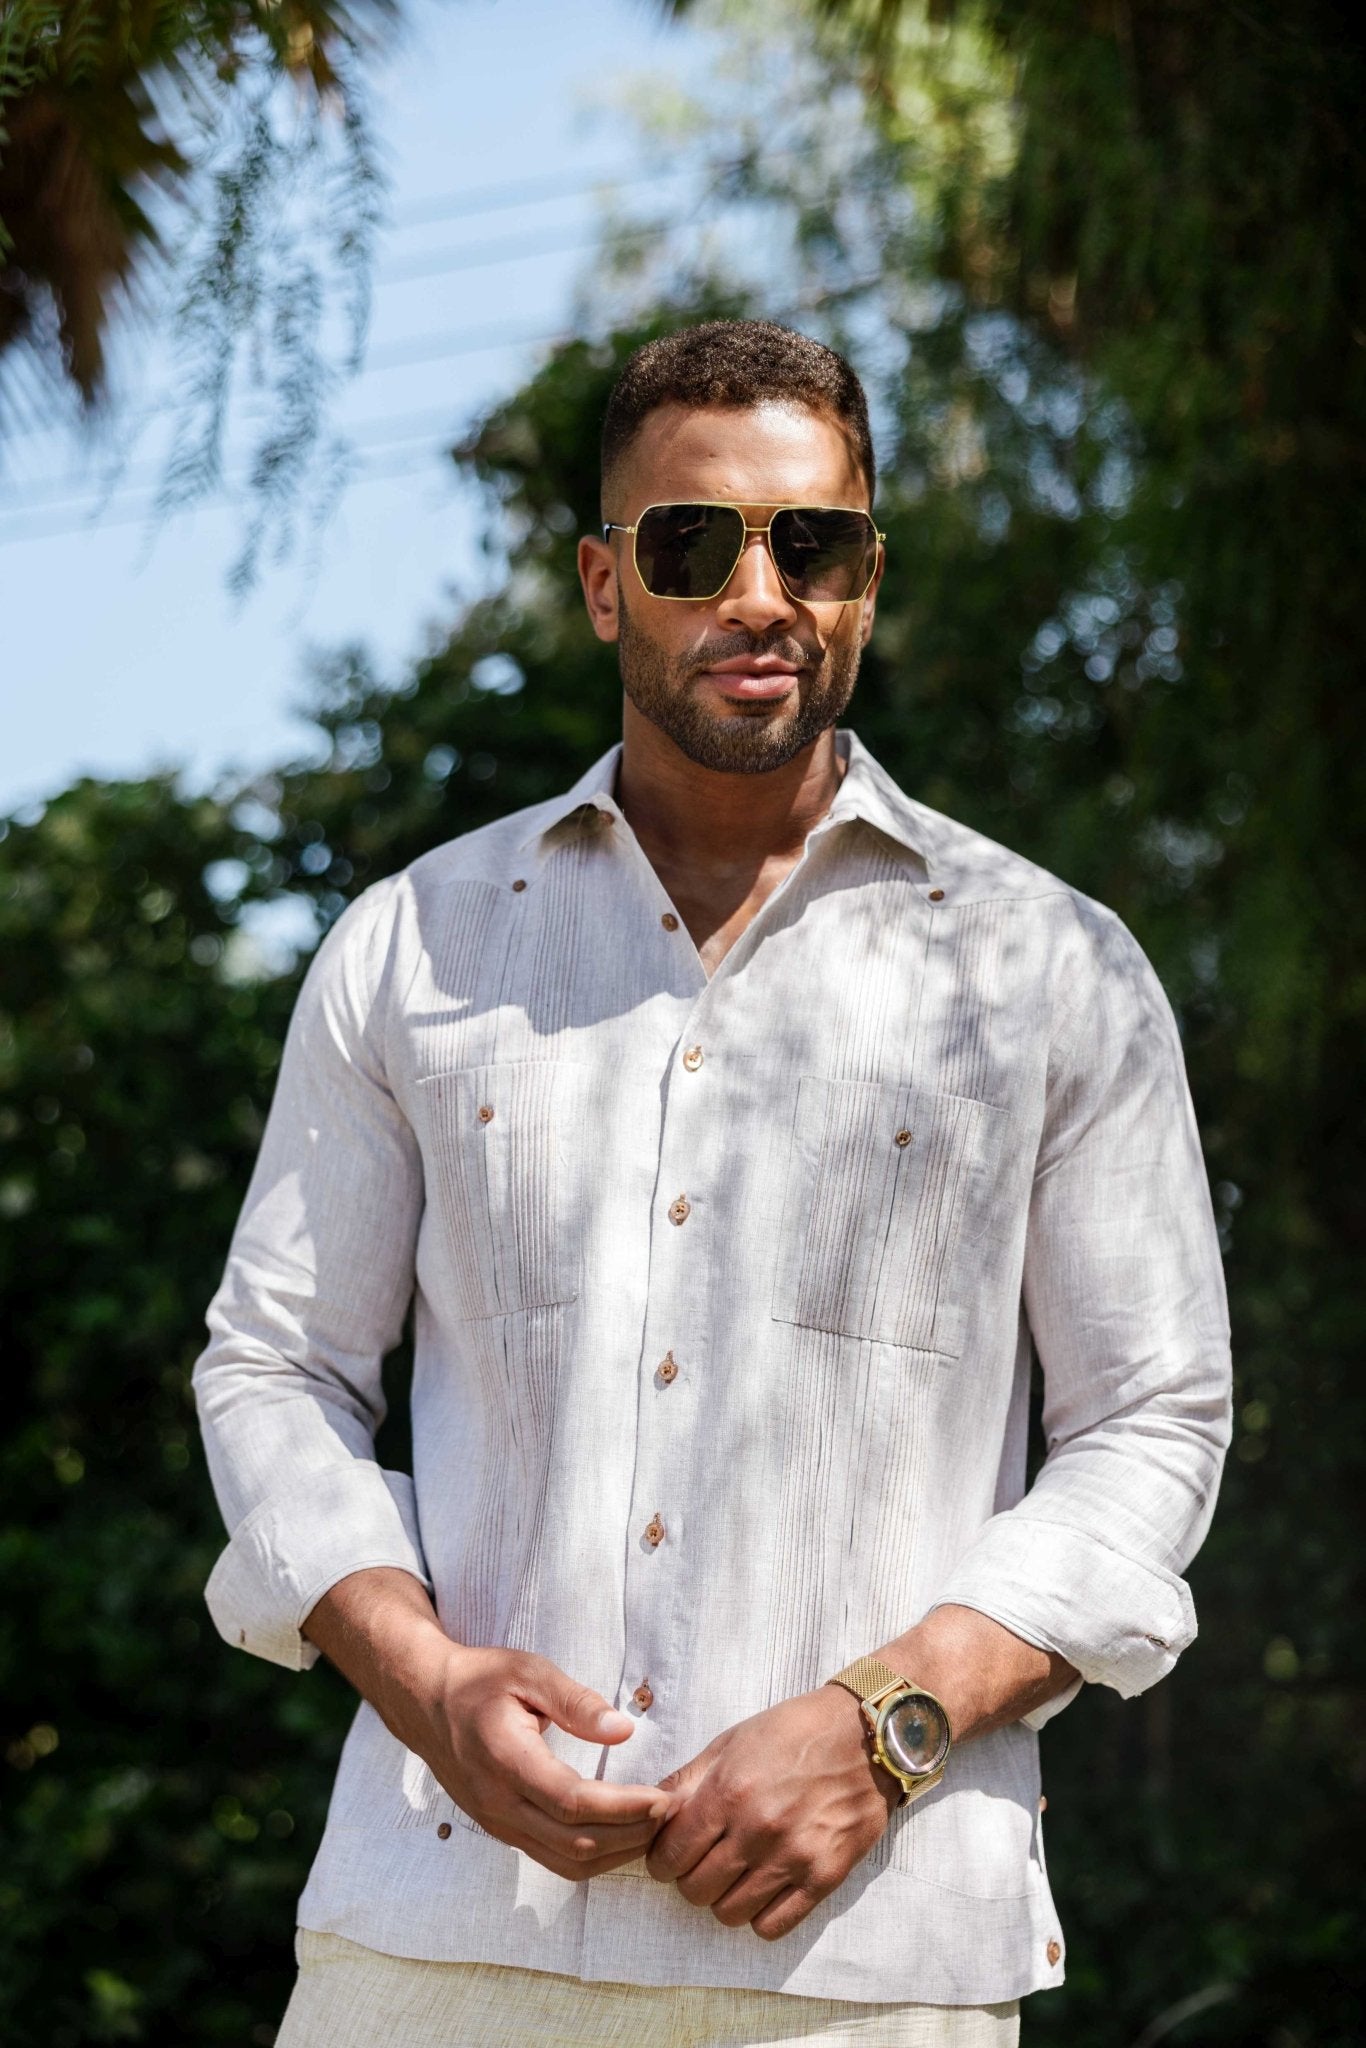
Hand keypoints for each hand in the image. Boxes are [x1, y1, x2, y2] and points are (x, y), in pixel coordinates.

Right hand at [302, 1571, 668, 1883]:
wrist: (426, 1703)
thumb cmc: (480, 1681)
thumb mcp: (528, 1672)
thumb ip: (575, 1701)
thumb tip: (624, 1728)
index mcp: (507, 1761)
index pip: (574, 1802)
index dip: (625, 1808)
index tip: (663, 1797)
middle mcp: (499, 1804)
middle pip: (576, 1843)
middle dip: (632, 1835)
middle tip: (671, 1813)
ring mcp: (498, 1824)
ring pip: (566, 1862)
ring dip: (616, 1854)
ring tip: (653, 1826)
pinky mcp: (501, 1830)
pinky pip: (553, 1859)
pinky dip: (593, 1856)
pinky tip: (620, 1834)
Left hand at [645, 1685, 897, 1939]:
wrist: (865, 1735)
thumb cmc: (792, 1732)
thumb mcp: (731, 1742)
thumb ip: (687, 1780)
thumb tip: (648, 1810)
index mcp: (728, 1792)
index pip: (669, 1856)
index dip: (662, 1859)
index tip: (672, 1854)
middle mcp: (757, 1829)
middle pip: (695, 1890)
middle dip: (691, 1879)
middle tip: (705, 1862)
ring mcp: (792, 1857)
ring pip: (729, 1913)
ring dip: (724, 1898)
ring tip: (736, 1874)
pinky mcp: (823, 1877)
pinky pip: (772, 1926)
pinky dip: (760, 1915)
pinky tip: (765, 1888)